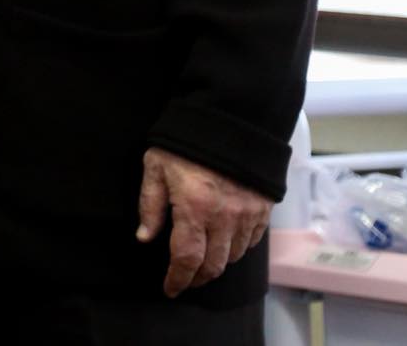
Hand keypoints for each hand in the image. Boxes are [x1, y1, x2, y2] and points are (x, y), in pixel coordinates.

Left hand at [136, 146, 271, 296]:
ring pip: (233, 256)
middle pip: (213, 265)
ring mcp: (247, 214)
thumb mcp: (156, 166)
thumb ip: (150, 204)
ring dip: (217, 264)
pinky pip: (251, 242)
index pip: (186, 258)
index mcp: (194, 208)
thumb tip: (145, 236)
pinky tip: (224, 245)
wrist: (230, 118)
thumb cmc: (186, 141)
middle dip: (197, 278)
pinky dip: (237, 249)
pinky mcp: (262, 208)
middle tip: (185, 281)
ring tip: (202, 263)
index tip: (170, 288)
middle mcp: (224, 217)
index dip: (178, 279)